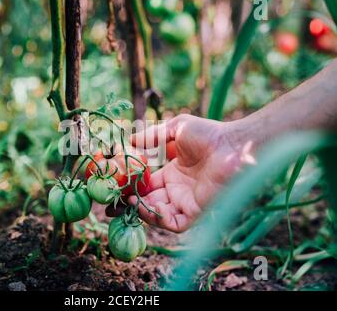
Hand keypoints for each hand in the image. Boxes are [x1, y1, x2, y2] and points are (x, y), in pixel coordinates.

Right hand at [128, 114, 254, 232]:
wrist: (233, 144)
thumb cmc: (209, 134)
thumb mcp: (176, 128)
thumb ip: (153, 136)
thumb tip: (130, 139)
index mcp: (172, 173)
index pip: (147, 185)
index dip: (132, 186)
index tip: (118, 183)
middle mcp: (177, 189)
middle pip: (149, 202)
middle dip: (133, 203)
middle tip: (120, 198)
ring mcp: (186, 201)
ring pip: (159, 215)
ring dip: (144, 212)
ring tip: (134, 201)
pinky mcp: (196, 210)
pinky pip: (175, 223)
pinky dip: (162, 220)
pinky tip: (153, 207)